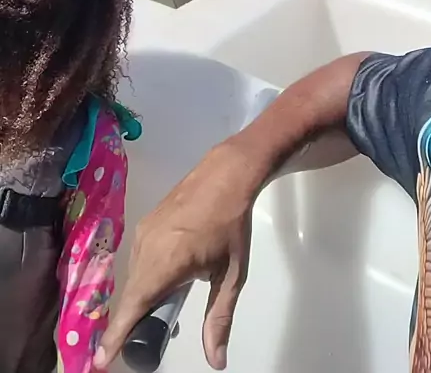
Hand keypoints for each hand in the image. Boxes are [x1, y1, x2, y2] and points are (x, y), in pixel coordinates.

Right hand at [93, 141, 258, 370]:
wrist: (226, 174)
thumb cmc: (232, 225)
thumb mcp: (231, 275)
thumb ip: (219, 318)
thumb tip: (216, 361)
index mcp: (166, 261)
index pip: (134, 305)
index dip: (116, 334)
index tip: (100, 359)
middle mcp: (147, 247)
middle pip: (131, 295)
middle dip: (130, 321)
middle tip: (140, 342)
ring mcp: (143, 232)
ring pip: (134, 276)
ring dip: (140, 298)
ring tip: (160, 311)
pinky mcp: (145, 223)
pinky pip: (138, 259)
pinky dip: (143, 277)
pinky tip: (162, 282)